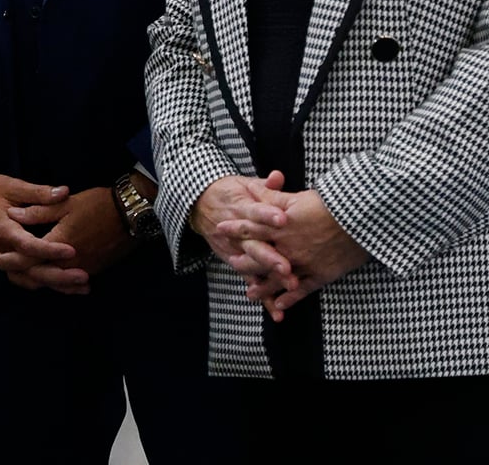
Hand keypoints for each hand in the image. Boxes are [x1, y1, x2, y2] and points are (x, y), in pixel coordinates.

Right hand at [0, 156, 81, 291]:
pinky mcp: (10, 260)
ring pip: (29, 280)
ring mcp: (6, 257)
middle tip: (84, 277)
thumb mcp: (13, 185)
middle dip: (58, 277)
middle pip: (30, 271)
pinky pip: (26, 279)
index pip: (27, 245)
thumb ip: (39, 192)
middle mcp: (3, 249)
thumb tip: (63, 192)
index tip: (72, 250)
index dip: (49, 249)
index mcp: (4, 229)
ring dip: (55, 285)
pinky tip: (65, 286)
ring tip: (81, 287)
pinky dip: (45, 284)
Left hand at [0, 186, 133, 293]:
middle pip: (37, 276)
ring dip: (33, 278)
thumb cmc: (98, 204)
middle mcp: (71, 263)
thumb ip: (39, 211)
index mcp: (60, 244)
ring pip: (51, 282)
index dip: (7, 260)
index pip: (27, 260)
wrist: (131, 214)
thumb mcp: (66, 202)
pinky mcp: (93, 270)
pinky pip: (66, 282)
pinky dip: (51, 280)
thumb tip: (13, 215)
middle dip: (16, 272)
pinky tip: (43, 275)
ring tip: (16, 271)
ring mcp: (83, 269)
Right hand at [192, 171, 297, 291]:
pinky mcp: (235, 262)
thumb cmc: (231, 193)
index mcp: (241, 208)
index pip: (255, 211)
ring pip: (253, 266)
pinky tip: (277, 312)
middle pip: (255, 245)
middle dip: (271, 257)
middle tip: (287, 267)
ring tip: (290, 288)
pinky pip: (251, 280)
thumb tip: (279, 176)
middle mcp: (237, 232)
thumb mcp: (245, 184)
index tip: (283, 220)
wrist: (198, 204)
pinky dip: (263, 298)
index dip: (268, 215)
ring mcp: (235, 249)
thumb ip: (265, 185)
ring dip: (270, 278)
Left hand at [243, 191, 368, 319]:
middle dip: (244, 261)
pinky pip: (302, 290)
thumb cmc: (332, 203)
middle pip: (260, 256)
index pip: (252, 226)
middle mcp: (289, 245)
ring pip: (277, 277)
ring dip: (262, 286)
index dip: (235, 228)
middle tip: (231, 264)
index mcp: (282, 224)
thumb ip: (273, 197)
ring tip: (249, 294)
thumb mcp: (298, 196)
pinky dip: (289, 298)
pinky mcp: (321, 274)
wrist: (360, 219)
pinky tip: (278, 305)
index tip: (220, 228)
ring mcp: (304, 262)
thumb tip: (252, 190)